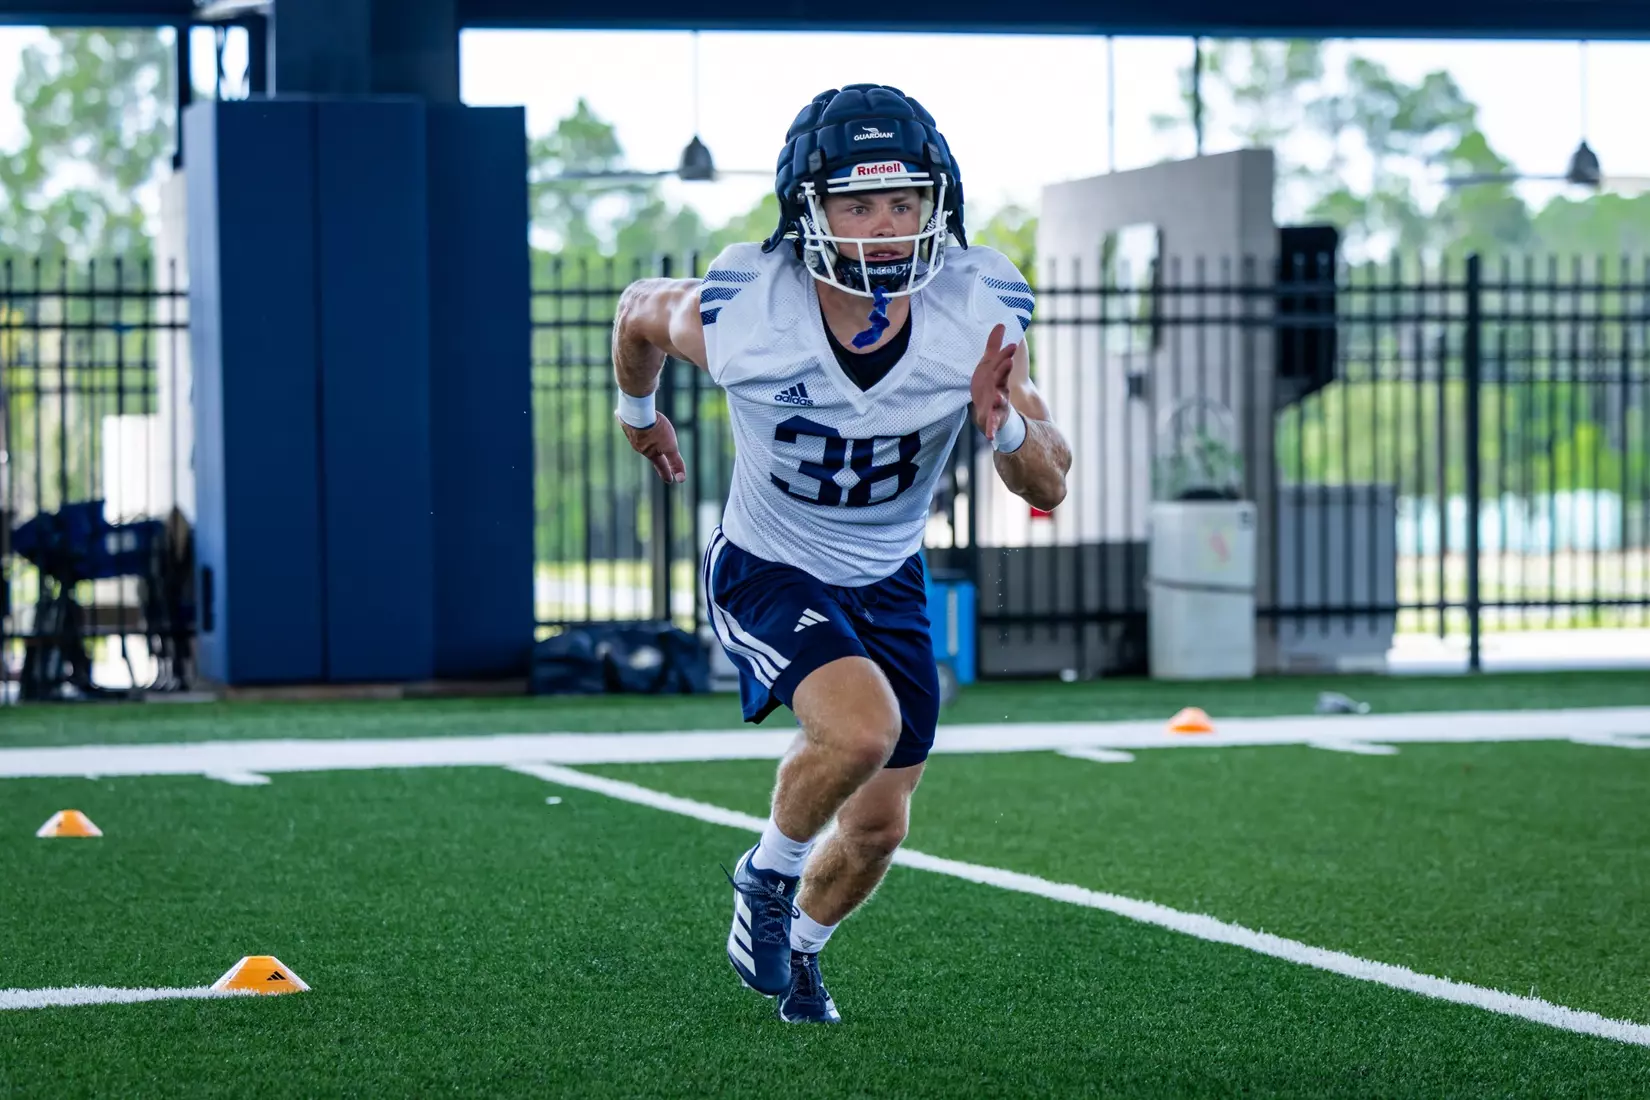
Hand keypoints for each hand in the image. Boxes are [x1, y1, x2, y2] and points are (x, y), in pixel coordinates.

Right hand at [620, 412, 686, 483]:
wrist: (637, 412)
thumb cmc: (656, 430)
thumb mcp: (670, 446)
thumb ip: (675, 462)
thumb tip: (681, 480)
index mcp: (650, 452)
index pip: (660, 465)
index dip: (666, 472)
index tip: (670, 481)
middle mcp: (639, 446)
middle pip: (649, 451)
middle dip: (654, 455)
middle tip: (658, 458)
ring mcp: (631, 434)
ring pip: (640, 438)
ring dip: (644, 439)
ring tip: (647, 436)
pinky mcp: (626, 422)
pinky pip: (631, 425)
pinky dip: (633, 424)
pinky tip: (630, 419)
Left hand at [969, 323, 1017, 440]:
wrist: (991, 410)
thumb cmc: (991, 384)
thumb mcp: (990, 364)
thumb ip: (994, 346)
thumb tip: (1001, 323)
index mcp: (999, 376)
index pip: (1003, 363)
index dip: (1006, 355)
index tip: (1011, 345)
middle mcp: (1001, 389)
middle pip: (1002, 379)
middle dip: (1003, 371)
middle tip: (1006, 361)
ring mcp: (997, 405)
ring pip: (1000, 401)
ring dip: (999, 399)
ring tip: (996, 397)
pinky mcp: (992, 419)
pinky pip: (992, 425)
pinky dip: (992, 430)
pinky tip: (990, 437)